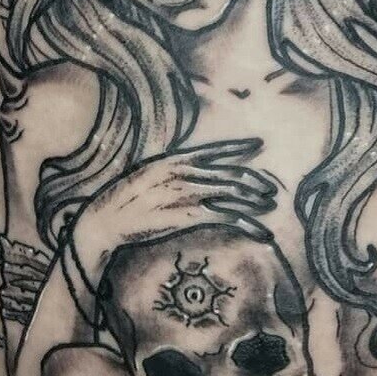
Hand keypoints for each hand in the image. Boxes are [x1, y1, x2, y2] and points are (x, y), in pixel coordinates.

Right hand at [71, 137, 279, 283]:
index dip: (238, 147)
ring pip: (234, 193)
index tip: (257, 144)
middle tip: (271, 188)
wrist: (106, 218)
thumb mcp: (147, 174)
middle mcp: (186, 172)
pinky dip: (249, 224)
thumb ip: (169, 171)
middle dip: (255, 181)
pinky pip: (228, 217)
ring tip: (270, 206)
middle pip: (230, 173)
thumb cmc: (122, 199)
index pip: (214, 149)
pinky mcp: (190, 215)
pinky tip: (261, 231)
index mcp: (175, 159)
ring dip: (256, 200)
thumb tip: (186, 173)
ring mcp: (189, 192)